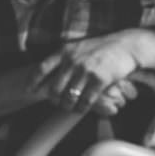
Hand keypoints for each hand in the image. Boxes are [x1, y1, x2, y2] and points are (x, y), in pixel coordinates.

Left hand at [27, 29, 146, 113]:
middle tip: (55, 103)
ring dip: (67, 106)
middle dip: (52, 99)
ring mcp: (86, 70)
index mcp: (64, 51)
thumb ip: (65, 57)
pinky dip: (82, 108)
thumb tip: (50, 70)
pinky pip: (86, 100)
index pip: (42, 68)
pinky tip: (81, 109)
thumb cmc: (102, 48)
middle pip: (54, 87)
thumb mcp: (78, 46)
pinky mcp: (100, 80)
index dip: (33, 81)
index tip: (28, 90)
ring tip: (68, 108)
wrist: (126, 46)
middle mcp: (72, 61)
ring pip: (69, 96)